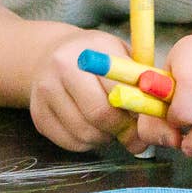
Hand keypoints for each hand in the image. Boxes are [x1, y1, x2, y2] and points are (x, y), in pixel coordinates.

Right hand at [28, 31, 138, 152]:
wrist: (50, 53)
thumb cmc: (96, 56)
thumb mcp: (119, 55)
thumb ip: (138, 81)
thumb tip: (153, 121)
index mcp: (91, 49)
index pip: (118, 88)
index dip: (136, 109)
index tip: (146, 118)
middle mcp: (63, 66)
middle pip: (98, 114)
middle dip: (120, 128)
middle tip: (130, 131)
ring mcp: (45, 91)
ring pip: (84, 133)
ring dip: (104, 137)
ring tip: (111, 126)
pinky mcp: (38, 114)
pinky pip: (69, 142)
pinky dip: (87, 143)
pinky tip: (92, 128)